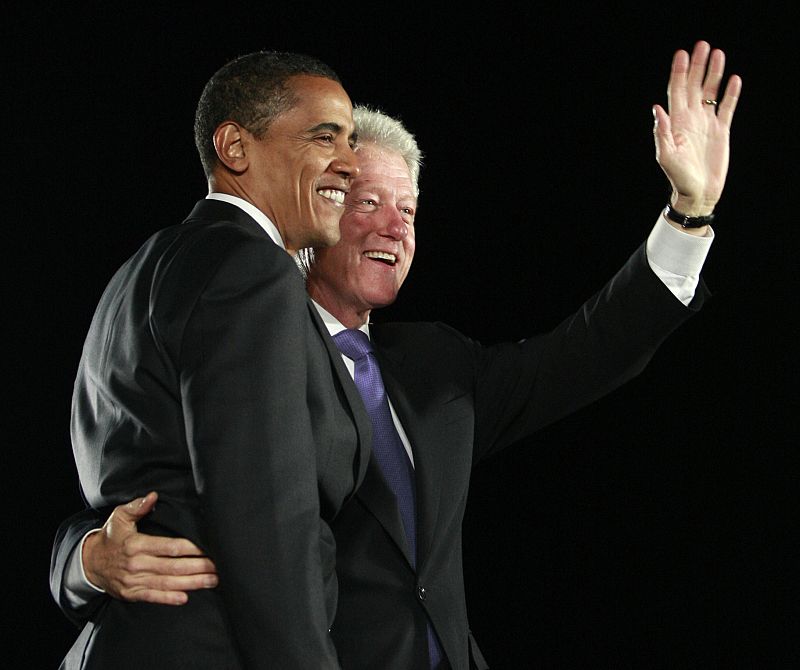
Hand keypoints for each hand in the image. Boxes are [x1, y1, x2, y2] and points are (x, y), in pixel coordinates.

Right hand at [82, 491, 218, 604]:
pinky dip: (168, 599)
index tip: (208, 548)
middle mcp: (137, 564)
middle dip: (198, 567)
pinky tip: (185, 598)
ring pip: (167, 583)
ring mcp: (134, 581)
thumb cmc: (111, 537)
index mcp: (136, 544)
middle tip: (219, 566)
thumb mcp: (119, 517)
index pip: (169, 547)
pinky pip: (152, 597)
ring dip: (192, 583)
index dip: (190, 548)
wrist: (90, 563)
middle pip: (173, 566)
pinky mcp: (132, 593)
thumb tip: (153, 496)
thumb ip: (136, 506)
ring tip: (212, 581)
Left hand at [653, 40, 741, 216]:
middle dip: (697, 66)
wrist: (697, 193)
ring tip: (718, 54)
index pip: (676, 92)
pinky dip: (730, 94)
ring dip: (714, 74)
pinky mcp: (721, 131)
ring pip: (710, 93)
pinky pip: (726, 108)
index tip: (681, 54)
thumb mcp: (667, 156)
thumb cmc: (678, 178)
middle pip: (693, 87)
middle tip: (702, 46)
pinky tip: (734, 80)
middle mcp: (690, 119)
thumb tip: (657, 108)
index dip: (678, 73)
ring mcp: (706, 124)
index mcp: (676, 123)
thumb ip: (662, 132)